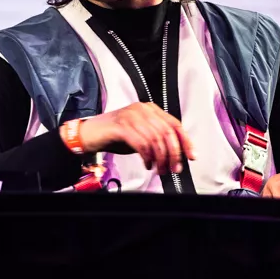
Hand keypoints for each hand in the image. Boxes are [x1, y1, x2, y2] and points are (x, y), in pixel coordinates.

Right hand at [80, 103, 194, 174]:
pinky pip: (141, 143)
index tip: (191, 156)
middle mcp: (142, 109)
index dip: (185, 141)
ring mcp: (131, 116)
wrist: (89, 133)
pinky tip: (147, 164)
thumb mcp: (140, 136)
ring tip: (159, 169)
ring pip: (155, 139)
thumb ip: (157, 141)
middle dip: (173, 154)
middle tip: (174, 168)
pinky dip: (147, 157)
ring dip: (161, 158)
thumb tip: (176, 155)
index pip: (175, 124)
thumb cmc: (114, 135)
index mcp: (150, 109)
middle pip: (167, 132)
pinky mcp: (121, 126)